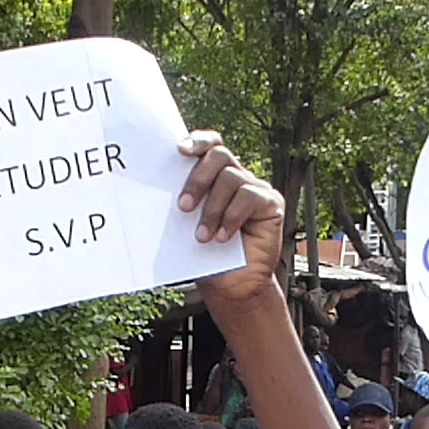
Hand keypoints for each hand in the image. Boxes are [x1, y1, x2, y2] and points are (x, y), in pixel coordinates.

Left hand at [176, 132, 284, 306]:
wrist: (232, 287)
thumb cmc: (207, 256)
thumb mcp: (187, 227)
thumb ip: (183, 204)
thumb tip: (158, 189)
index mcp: (213, 177)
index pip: (209, 145)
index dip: (197, 141)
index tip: (179, 150)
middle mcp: (235, 177)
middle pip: (219, 155)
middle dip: (197, 178)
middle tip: (183, 207)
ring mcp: (254, 189)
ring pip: (231, 178)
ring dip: (212, 208)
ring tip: (202, 236)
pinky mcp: (270, 204)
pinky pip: (249, 197)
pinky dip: (232, 217)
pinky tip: (223, 237)